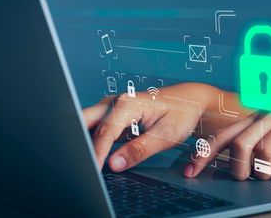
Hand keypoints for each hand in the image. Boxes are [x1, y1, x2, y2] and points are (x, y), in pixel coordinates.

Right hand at [82, 83, 244, 171]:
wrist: (191, 100)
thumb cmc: (181, 113)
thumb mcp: (165, 136)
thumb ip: (138, 150)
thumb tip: (115, 163)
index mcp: (127, 104)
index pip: (104, 132)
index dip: (96, 153)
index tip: (93, 169)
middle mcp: (116, 102)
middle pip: (86, 121)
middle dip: (79, 140)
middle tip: (80, 162)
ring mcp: (112, 107)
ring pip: (88, 124)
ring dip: (85, 141)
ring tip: (86, 160)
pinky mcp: (114, 115)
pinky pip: (97, 127)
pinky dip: (94, 140)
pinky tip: (96, 154)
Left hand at [187, 67, 270, 179]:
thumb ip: (259, 131)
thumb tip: (238, 158)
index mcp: (258, 115)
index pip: (224, 134)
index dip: (205, 153)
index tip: (191, 169)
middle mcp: (270, 117)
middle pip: (240, 143)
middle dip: (236, 167)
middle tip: (240, 178)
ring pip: (264, 150)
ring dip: (263, 170)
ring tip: (267, 176)